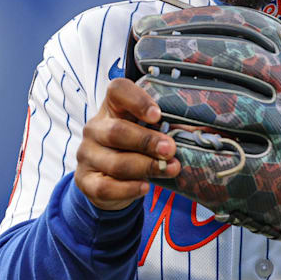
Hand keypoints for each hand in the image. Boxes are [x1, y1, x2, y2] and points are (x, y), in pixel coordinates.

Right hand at [74, 78, 181, 209]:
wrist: (109, 181)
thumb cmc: (134, 148)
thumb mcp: (146, 133)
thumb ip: (161, 129)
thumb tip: (195, 133)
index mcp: (111, 108)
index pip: (117, 90)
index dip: (137, 100)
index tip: (157, 115)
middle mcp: (95, 128)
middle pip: (117, 131)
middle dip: (147, 141)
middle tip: (171, 149)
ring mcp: (87, 154)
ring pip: (115, 162)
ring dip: (145, 167)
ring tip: (169, 169)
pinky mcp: (85, 181)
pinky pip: (106, 187)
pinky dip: (129, 189)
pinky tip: (145, 187)